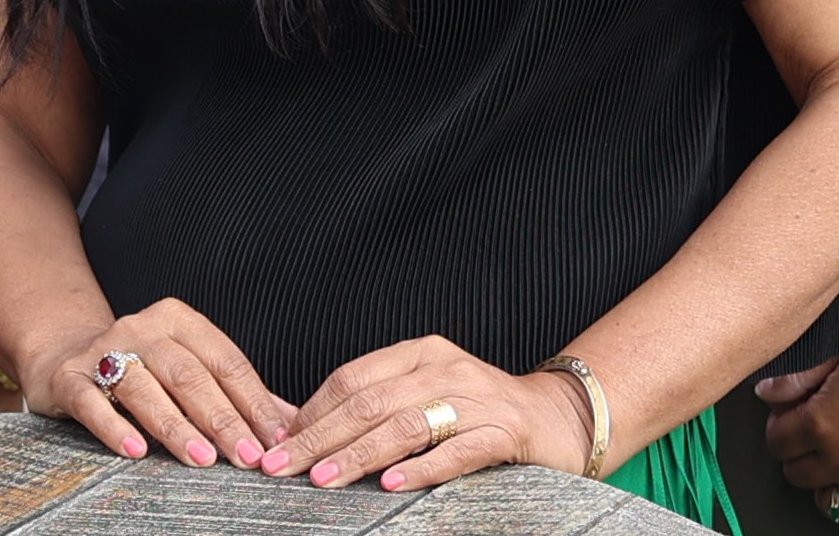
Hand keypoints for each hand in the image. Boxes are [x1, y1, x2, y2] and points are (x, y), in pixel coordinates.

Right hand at [17, 297, 294, 467]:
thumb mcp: (190, 371)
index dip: (253, 402)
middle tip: (247, 457)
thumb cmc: (143, 370)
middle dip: (223, 418)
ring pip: (145, 387)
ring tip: (202, 459)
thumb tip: (291, 426)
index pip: (226, 361)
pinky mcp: (70, 377)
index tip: (276, 440)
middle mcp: (141, 327)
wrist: (66, 356)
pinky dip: (114, 427)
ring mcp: (103, 349)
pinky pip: (92, 402)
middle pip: (189, 375)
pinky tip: (136, 451)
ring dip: (176, 425)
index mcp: (178, 320)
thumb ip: (236, 396)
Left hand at [273, 337, 586, 494]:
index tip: (279, 442)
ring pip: (405, 425)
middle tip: (282, 465)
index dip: (311, 411)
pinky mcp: (504, 432)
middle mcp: (444, 368)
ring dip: (358, 454)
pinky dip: (421, 469)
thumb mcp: (428, 393)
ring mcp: (476, 399)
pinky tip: (392, 485)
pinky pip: (456, 451)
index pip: (352, 379)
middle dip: (319, 436)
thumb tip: (308, 430)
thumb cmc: (481, 410)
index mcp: (419, 353)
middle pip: (369, 402)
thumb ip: (380, 403)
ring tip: (323, 478)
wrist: (559, 418)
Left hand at [761, 312, 838, 533]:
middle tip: (813, 444)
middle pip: (800, 474)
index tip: (790, 421)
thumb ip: (802, 374)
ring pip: (834, 505)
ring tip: (836, 475)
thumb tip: (766, 392)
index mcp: (821, 422)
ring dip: (829, 490)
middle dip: (801, 457)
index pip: (778, 440)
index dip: (781, 428)